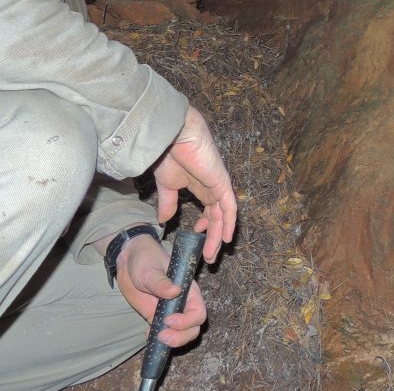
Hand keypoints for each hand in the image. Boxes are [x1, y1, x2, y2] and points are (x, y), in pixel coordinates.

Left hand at [116, 233, 206, 347]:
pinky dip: (158, 340)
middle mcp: (183, 303)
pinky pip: (164, 333)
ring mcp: (170, 312)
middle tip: (162, 336)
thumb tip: (175, 291)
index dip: (187, 321)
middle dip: (181, 336)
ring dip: (173, 341)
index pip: (198, 312)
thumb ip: (161, 282)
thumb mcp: (151, 270)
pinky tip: (147, 335)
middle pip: (193, 328)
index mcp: (188, 290)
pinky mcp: (156, 317)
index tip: (168, 319)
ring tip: (157, 338)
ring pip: (181, 334)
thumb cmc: (146, 259)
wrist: (129, 262)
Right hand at [153, 106, 236, 262]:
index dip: (206, 227)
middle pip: (218, 217)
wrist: (173, 136)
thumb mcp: (167, 185)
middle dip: (214, 237)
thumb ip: (168, 202)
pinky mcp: (222, 182)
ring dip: (220, 236)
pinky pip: (230, 206)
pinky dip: (229, 223)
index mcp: (200, 186)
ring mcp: (219, 185)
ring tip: (213, 255)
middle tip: (209, 257)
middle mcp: (212, 187)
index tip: (198, 240)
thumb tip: (164, 220)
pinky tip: (227, 238)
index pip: (209, 210)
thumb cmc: (168, 154)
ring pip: (224, 216)